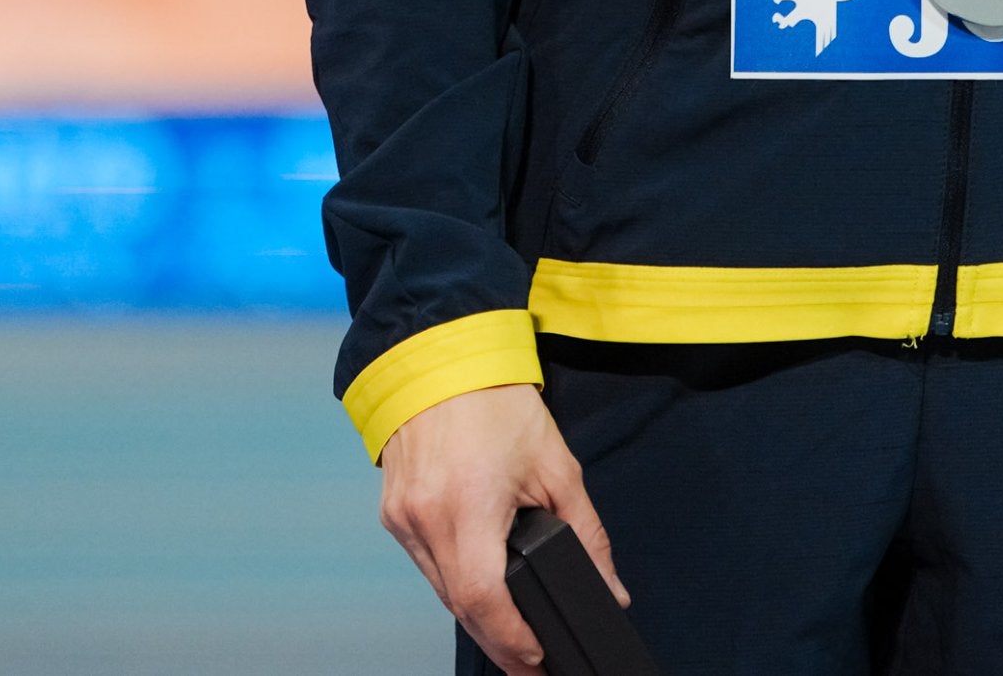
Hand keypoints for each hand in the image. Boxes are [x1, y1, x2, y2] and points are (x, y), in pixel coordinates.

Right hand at [375, 383, 621, 674]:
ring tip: (515, 635)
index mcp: (467, 507)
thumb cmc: (498, 404)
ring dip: (477, 614)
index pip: (483, 599)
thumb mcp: (558, 466)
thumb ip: (587, 533)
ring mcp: (402, 520)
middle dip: (499, 640)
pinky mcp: (393, 515)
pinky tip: (482, 591)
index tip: (539, 658)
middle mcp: (424, 520)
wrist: (442, 357)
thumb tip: (610, 587)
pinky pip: (426, 565)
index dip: (512, 639)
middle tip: (534, 662)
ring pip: (440, 590)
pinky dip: (456, 583)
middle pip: (460, 606)